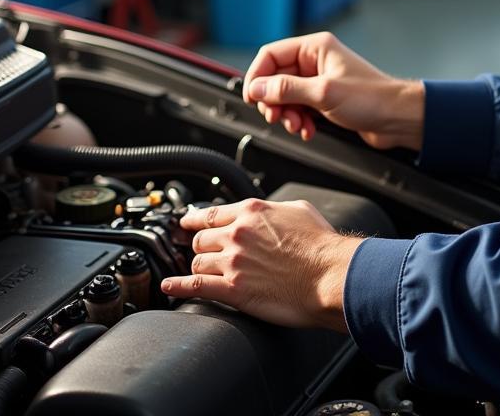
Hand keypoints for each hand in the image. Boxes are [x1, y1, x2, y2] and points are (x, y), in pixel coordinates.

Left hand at [160, 199, 362, 330]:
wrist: (329, 275)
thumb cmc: (321, 245)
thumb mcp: (299, 210)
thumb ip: (274, 209)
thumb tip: (267, 212)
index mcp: (252, 212)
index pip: (212, 213)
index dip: (195, 219)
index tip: (187, 223)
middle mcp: (238, 233)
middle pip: (200, 238)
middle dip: (201, 245)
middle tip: (203, 252)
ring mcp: (232, 261)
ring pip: (198, 261)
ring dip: (200, 266)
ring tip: (203, 272)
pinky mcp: (232, 289)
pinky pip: (195, 285)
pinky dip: (178, 286)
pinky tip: (170, 287)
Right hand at [242, 31, 425, 151]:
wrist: (397, 119)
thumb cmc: (372, 98)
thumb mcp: (323, 93)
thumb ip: (286, 89)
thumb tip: (257, 88)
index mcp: (315, 48)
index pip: (271, 55)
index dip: (257, 76)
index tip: (253, 97)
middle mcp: (315, 61)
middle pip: (275, 78)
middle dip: (274, 101)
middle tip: (277, 117)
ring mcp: (319, 80)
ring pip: (286, 96)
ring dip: (287, 114)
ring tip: (297, 126)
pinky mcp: (324, 99)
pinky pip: (299, 108)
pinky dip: (299, 120)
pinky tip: (307, 129)